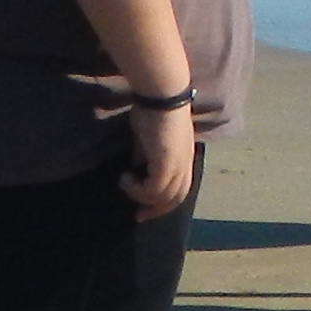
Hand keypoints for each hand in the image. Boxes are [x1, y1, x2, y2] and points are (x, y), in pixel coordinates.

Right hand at [120, 97, 198, 218]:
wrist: (162, 94)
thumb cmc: (154, 108)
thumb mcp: (148, 136)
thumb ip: (145, 152)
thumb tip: (137, 164)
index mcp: (185, 157)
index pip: (180, 188)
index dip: (165, 201)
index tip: (147, 208)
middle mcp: (185, 164)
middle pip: (176, 198)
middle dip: (157, 210)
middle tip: (139, 216)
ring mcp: (178, 165)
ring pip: (164, 196)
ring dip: (140, 196)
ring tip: (124, 182)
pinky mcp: (166, 163)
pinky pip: (153, 189)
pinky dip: (137, 189)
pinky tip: (125, 177)